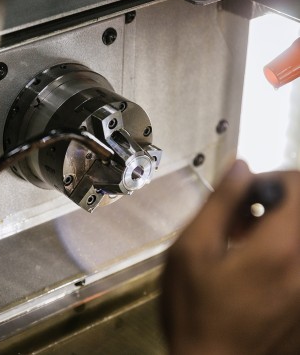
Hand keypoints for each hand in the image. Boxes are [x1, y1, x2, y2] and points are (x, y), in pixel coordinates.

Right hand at [161, 161, 299, 354]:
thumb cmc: (195, 311)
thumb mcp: (190, 251)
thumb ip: (218, 204)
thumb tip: (241, 168)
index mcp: (280, 247)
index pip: (298, 184)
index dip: (270, 178)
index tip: (241, 196)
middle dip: (274, 204)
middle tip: (238, 223)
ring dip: (278, 228)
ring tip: (244, 247)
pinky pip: (299, 260)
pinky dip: (282, 252)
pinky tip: (255, 270)